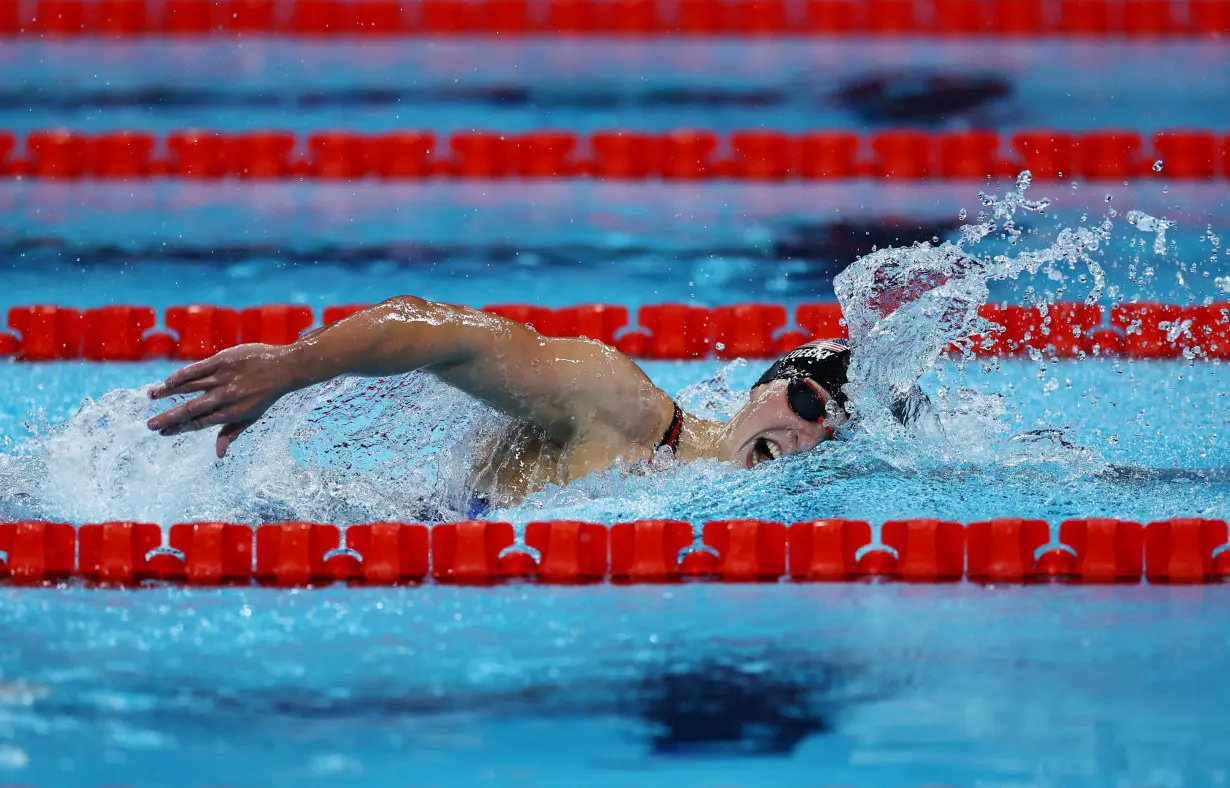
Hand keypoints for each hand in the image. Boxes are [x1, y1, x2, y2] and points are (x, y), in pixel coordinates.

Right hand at [147, 343, 298, 457]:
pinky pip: (197, 369)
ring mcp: (223, 378)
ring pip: (190, 386)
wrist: (284, 367)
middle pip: (192, 409)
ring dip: (168, 392)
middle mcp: (226, 396)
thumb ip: (231, 433)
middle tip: (150, 425)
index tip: (163, 433)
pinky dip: (181, 376)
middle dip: (169, 418)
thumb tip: (219, 455)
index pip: (200, 423)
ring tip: (151, 396)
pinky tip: (167, 381)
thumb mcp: (251, 417)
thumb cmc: (265, 395)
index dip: (180, 429)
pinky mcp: (223, 360)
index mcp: (232, 412)